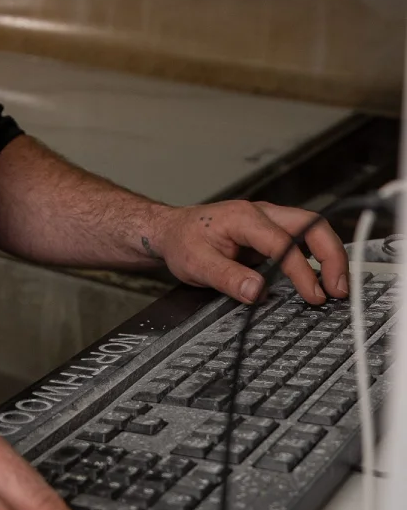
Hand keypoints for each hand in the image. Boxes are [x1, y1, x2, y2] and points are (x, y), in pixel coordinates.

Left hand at [143, 199, 348, 305]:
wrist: (171, 230)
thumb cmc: (182, 241)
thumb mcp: (196, 264)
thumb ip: (228, 278)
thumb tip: (258, 292)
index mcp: (243, 218)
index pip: (283, 242)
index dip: (302, 271)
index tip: (313, 295)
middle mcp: (261, 213)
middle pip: (311, 224)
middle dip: (332, 255)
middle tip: (339, 288)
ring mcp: (269, 221)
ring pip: (312, 228)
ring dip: (329, 255)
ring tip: (337, 286)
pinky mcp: (271, 232)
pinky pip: (303, 239)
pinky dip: (319, 256)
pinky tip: (322, 277)